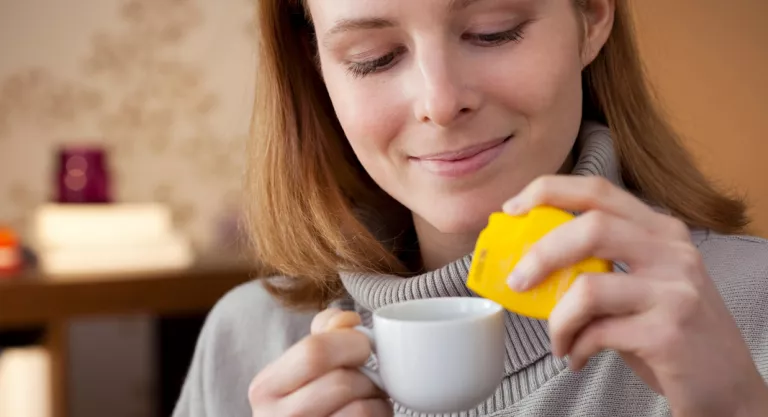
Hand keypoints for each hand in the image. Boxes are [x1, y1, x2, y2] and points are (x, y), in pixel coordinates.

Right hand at [249, 309, 391, 415]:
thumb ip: (324, 333)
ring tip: (369, 400)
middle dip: (366, 376)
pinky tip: (370, 416)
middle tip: (369, 379)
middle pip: (341, 382)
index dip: (350, 343)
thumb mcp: (303, 367)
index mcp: (265, 388)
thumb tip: (348, 320)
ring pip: (360, 409)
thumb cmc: (310, 402)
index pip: (314, 352)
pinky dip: (379, 416)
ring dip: (377, 401)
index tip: (363, 347)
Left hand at [502, 175, 767, 416]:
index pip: (598, 191)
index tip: (512, 208)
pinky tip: (576, 357)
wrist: (729, 388)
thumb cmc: (671, 332)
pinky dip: (574, 347)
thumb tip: (528, 260)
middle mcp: (673, 252)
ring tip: (557, 340)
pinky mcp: (669, 333)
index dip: (548, 191)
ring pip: (588, 286)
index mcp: (662, 231)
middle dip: (540, 253)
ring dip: (557, 319)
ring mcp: (675, 291)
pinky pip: (597, 332)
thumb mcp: (643, 284)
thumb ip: (600, 264)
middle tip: (516, 281)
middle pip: (591, 227)